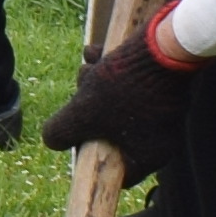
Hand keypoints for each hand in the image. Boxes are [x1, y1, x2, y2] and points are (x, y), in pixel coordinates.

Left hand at [40, 11, 202, 183]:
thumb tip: (51, 140)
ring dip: (95, 85)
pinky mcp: (163, 85)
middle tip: (79, 91)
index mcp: (151, 155)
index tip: (76, 138)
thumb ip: (62, 133)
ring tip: (88, 65)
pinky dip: (111, 71)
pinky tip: (94, 52)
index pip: (118, 172)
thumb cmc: (124, 88)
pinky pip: (131, 86)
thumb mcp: (82, 114)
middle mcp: (162, 137)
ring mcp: (164, 110)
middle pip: (113, 134)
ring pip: (118, 104)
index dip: (91, 156)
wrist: (161, 44)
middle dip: (89, 109)